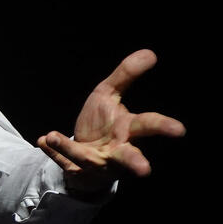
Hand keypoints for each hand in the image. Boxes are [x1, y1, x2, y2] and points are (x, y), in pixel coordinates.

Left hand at [37, 49, 184, 194]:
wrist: (84, 154)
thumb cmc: (103, 124)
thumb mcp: (109, 94)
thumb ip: (126, 74)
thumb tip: (150, 53)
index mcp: (128, 130)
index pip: (148, 125)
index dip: (164, 127)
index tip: (180, 130)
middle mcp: (116, 150)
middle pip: (129, 156)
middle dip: (136, 162)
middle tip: (146, 170)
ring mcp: (95, 162)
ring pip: (86, 159)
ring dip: (70, 148)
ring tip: (52, 136)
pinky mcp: (75, 169)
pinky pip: (64, 161)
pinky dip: (54, 151)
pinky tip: (43, 140)